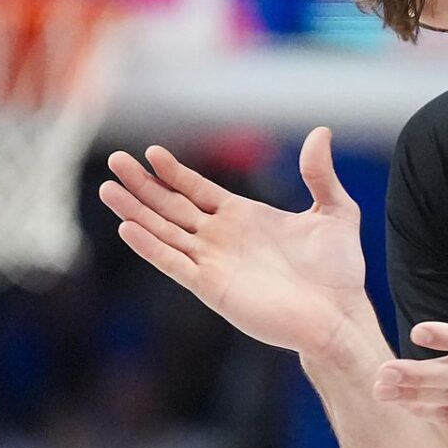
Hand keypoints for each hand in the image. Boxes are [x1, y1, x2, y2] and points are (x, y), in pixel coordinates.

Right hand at [98, 127, 368, 354]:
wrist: (339, 316)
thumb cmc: (339, 271)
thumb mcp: (336, 211)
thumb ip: (320, 174)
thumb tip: (320, 132)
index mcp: (244, 217)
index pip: (197, 190)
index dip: (173, 172)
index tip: (150, 153)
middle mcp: (222, 238)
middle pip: (171, 206)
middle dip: (142, 185)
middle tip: (114, 161)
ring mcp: (213, 262)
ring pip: (164, 231)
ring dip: (135, 212)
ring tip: (107, 190)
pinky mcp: (212, 287)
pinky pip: (174, 263)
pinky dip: (151, 247)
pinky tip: (128, 228)